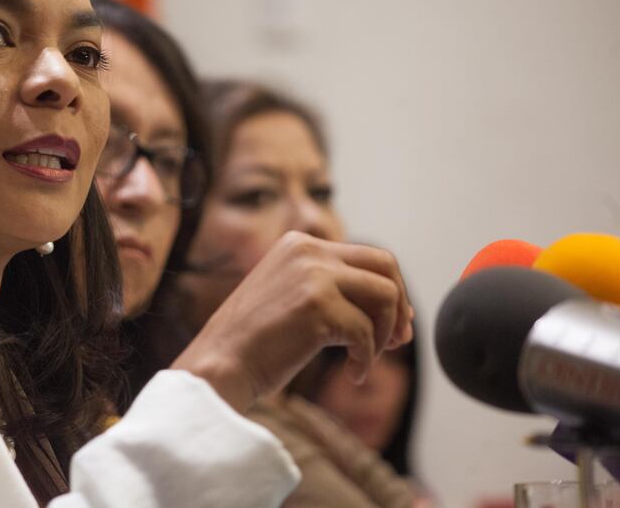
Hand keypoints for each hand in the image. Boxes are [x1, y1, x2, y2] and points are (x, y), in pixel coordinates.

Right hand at [171, 230, 412, 411]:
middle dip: (400, 304)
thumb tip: (393, 302)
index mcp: (298, 243)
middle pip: (385, 266)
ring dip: (385, 335)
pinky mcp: (318, 306)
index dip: (390, 290)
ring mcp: (313, 275)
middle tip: (399, 341)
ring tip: (365, 360)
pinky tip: (352, 375)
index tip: (395, 324)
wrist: (219, 366)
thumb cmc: (253, 343)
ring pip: (385, 296)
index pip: (367, 256)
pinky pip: (367, 333)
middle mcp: (307, 250)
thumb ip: (329, 287)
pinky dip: (366, 360)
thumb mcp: (289, 295)